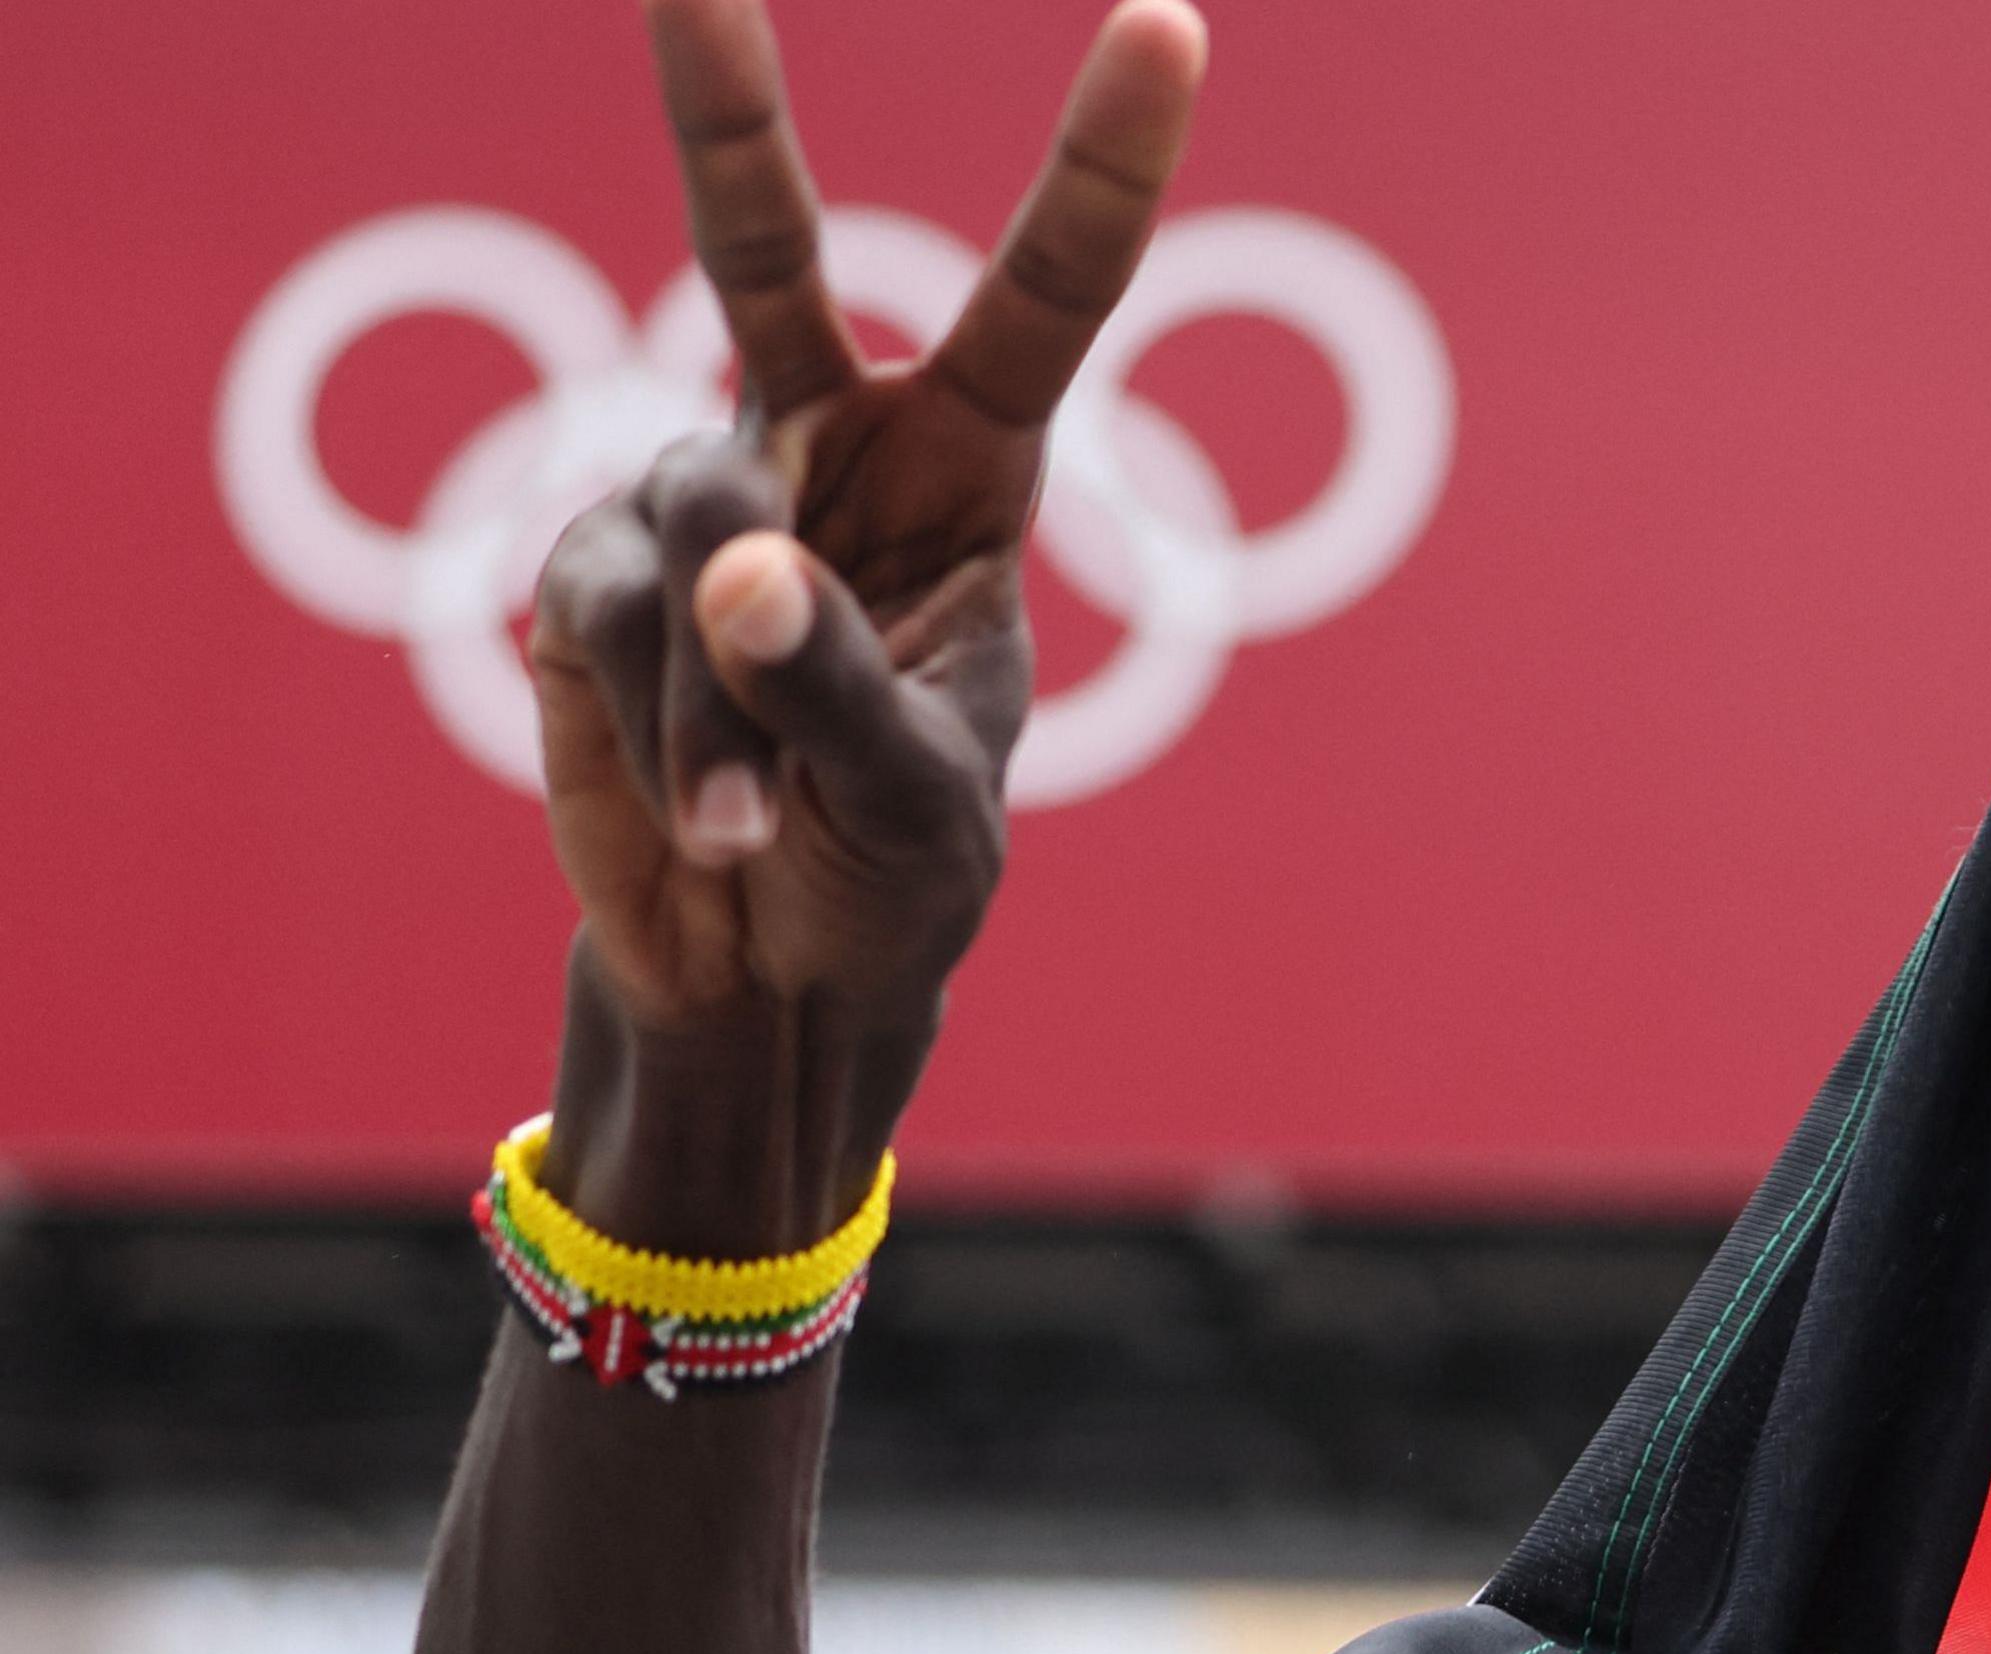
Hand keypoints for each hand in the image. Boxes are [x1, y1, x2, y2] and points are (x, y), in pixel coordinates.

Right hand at [521, 0, 1203, 1242]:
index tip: (1169, 24)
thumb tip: (736, 572)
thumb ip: (833, 685)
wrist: (770, 980)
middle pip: (759, 254)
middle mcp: (820, 451)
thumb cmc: (894, 879)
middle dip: (722, 107)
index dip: (1102, 166)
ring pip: (680, 538)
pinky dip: (648, 739)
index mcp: (971, 475)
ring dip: (709, 707)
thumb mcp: (916, 800)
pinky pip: (599, 626)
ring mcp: (687, 498)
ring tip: (747, 828)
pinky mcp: (581, 576)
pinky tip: (692, 826)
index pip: (1050, 300)